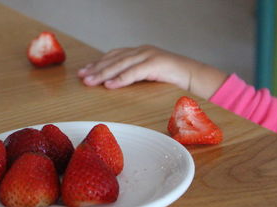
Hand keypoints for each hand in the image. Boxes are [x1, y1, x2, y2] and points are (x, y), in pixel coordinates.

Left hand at [78, 45, 227, 99]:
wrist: (195, 76)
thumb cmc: (172, 79)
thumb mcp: (149, 76)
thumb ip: (134, 76)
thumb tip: (114, 84)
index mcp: (139, 53)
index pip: (114, 56)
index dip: (98, 64)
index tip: (85, 71)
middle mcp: (141, 51)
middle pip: (114, 60)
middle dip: (96, 69)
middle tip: (82, 77)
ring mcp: (148, 56)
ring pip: (120, 65)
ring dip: (103, 74)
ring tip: (90, 81)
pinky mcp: (155, 64)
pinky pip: (134, 72)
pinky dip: (120, 79)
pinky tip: (109, 85)